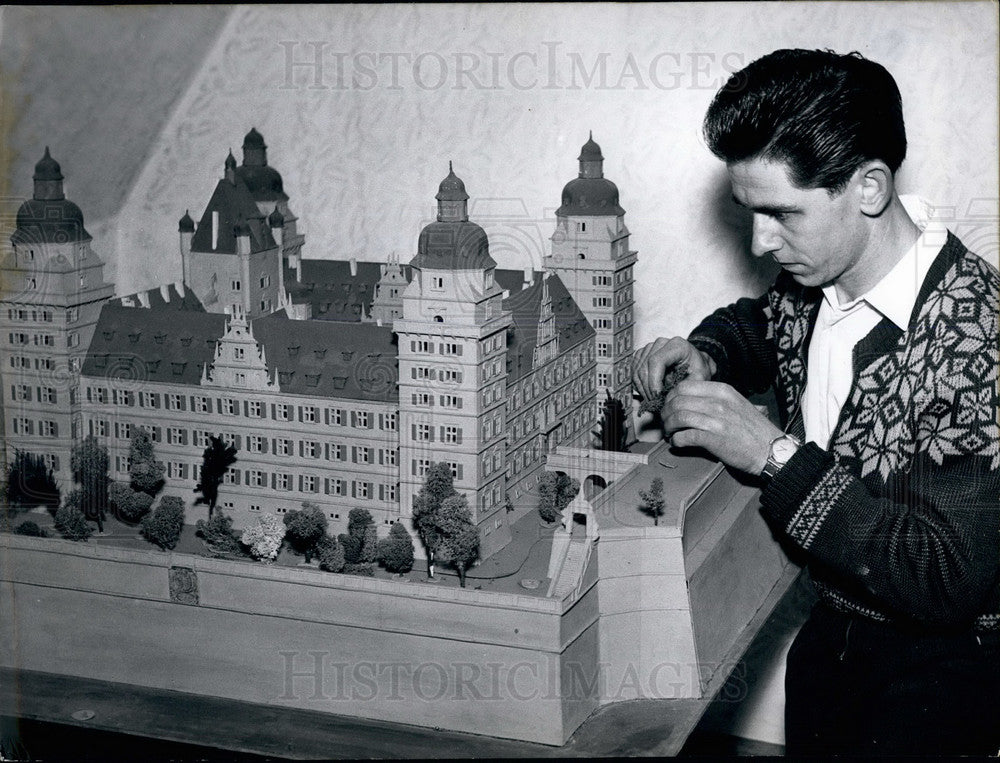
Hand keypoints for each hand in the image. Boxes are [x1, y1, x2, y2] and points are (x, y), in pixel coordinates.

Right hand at [633, 337, 715, 401]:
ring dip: (643, 389)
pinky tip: (649, 393)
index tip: (657, 397)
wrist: (695, 364)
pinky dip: (639, 386)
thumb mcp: (699, 379)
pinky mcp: (641, 355)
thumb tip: (668, 398)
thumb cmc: (698, 370)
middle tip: (656, 403)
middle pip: (645, 367)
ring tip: (654, 400)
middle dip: (648, 389)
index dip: (654, 381)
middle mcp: (660, 343)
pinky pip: (633, 372)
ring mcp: (649, 348)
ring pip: (637, 371)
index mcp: (677, 345)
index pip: (657, 361)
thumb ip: (686, 387)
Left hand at [660, 379, 782, 475]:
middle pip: (677, 401)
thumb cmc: (753, 429)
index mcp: (722, 391)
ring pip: (678, 417)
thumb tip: (690, 399)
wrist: (771, 450)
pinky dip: (676, 441)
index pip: (684, 386)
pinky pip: (684, 436)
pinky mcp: (713, 439)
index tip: (669, 406)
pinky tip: (677, 443)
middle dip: (666, 412)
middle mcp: (718, 402)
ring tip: (670, 433)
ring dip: (668, 427)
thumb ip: (715, 398)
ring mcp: (716, 420)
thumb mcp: (737, 403)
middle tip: (665, 422)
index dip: (671, 396)